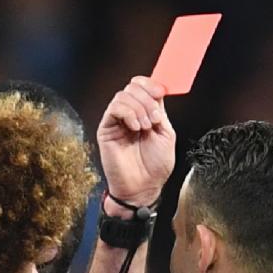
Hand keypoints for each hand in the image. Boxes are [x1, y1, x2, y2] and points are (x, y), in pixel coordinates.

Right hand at [97, 76, 175, 207]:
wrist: (143, 188)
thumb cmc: (155, 167)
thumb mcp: (166, 134)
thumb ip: (161, 111)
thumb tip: (158, 91)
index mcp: (145, 113)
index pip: (143, 86)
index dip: (151, 84)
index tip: (161, 92)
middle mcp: (130, 115)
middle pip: (133, 87)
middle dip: (147, 99)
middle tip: (155, 118)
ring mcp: (117, 121)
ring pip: (123, 95)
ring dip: (139, 108)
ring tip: (145, 127)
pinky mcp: (106, 129)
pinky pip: (114, 109)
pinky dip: (128, 113)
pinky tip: (135, 128)